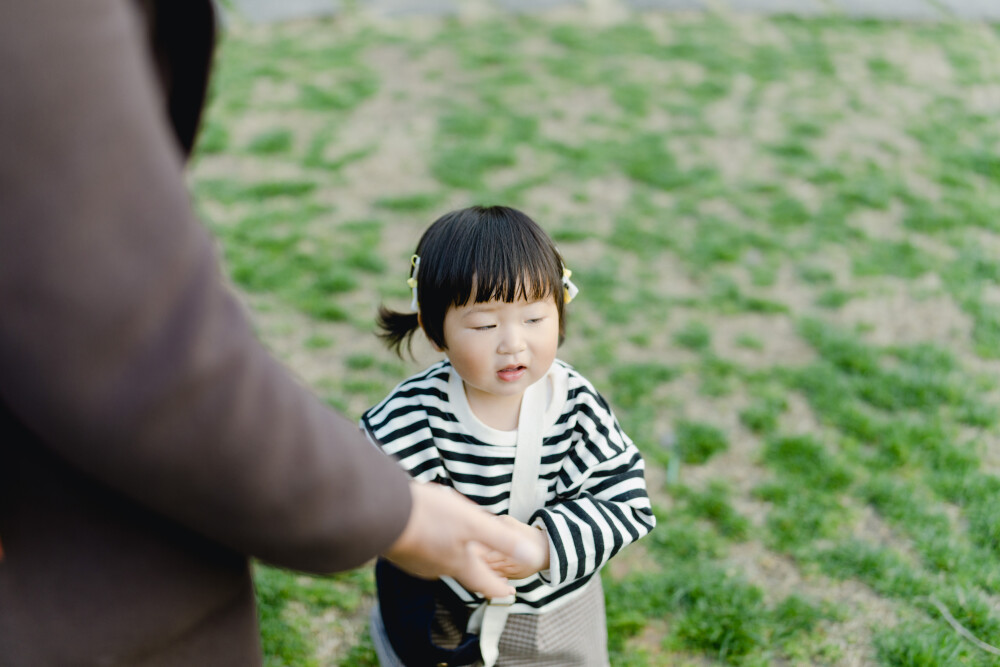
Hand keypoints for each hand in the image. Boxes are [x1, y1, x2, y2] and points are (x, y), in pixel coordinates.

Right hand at [382, 482, 545, 598]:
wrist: (381, 513)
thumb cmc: (430, 516)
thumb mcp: (473, 523)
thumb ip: (501, 540)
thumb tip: (531, 556)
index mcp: (459, 563)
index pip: (485, 583)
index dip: (500, 588)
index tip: (510, 592)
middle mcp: (437, 568)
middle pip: (462, 572)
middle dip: (476, 570)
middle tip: (488, 569)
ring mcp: (416, 561)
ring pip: (441, 561)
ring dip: (452, 555)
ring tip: (459, 547)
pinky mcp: (400, 551)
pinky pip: (423, 551)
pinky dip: (432, 545)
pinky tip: (429, 532)